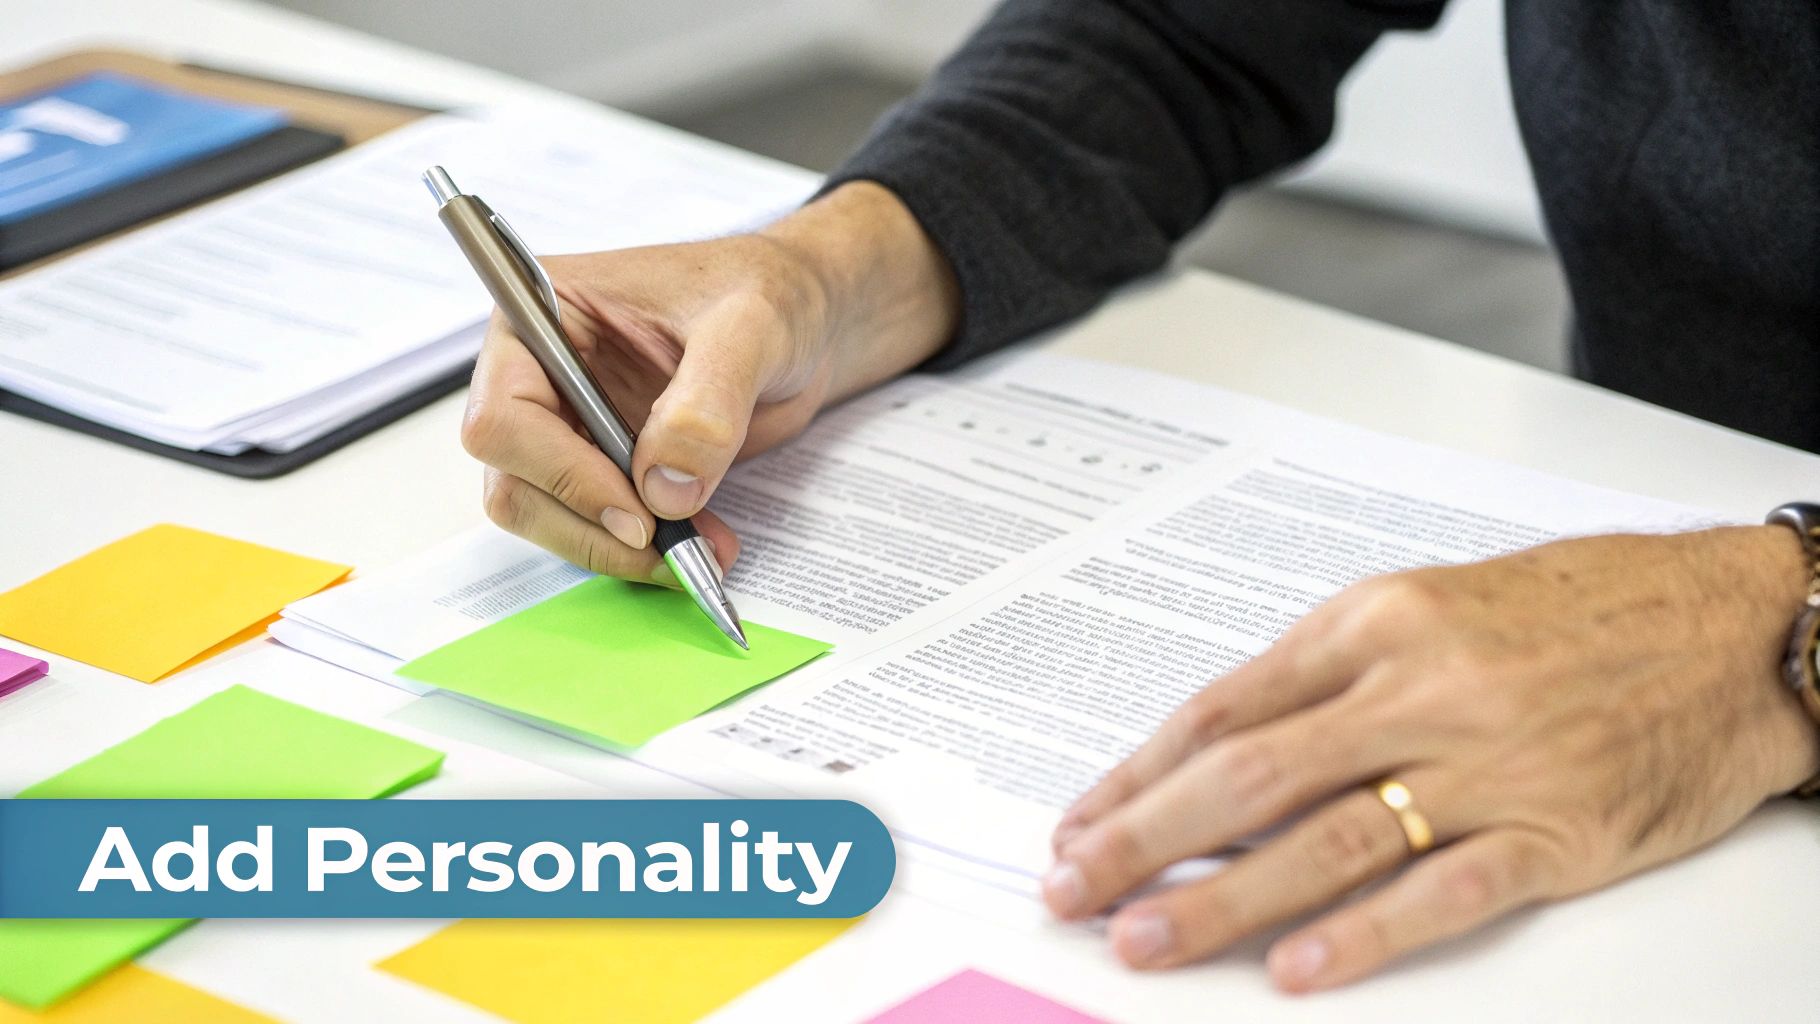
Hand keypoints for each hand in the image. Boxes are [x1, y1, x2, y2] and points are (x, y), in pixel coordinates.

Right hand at [460, 182, 957, 581]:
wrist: (803, 321)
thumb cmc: (769, 294)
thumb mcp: (752, 329)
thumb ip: (708, 400)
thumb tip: (663, 487)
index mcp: (542, 313)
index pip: (504, 415)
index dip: (561, 476)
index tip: (638, 514)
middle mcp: (536, 373)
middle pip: (513, 481)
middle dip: (590, 528)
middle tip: (673, 551)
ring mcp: (564, 424)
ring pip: (545, 516)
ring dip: (615, 550)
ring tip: (703, 551)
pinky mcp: (599, 465)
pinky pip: (591, 526)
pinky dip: (638, 551)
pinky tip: (699, 543)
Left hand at [1042, 526, 1819, 990]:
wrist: (1730, 625)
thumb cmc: (1579, 609)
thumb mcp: (1433, 606)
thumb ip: (1327, 673)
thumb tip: (1219, 746)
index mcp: (1375, 624)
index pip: (1225, 709)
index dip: (1140, 775)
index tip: (1083, 823)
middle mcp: (1419, 688)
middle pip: (1250, 775)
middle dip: (1146, 839)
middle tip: (1074, 889)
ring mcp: (1486, 762)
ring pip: (1327, 838)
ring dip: (1223, 899)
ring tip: (1148, 939)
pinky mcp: (1555, 831)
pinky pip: (1443, 891)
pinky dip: (1363, 935)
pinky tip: (1295, 969)